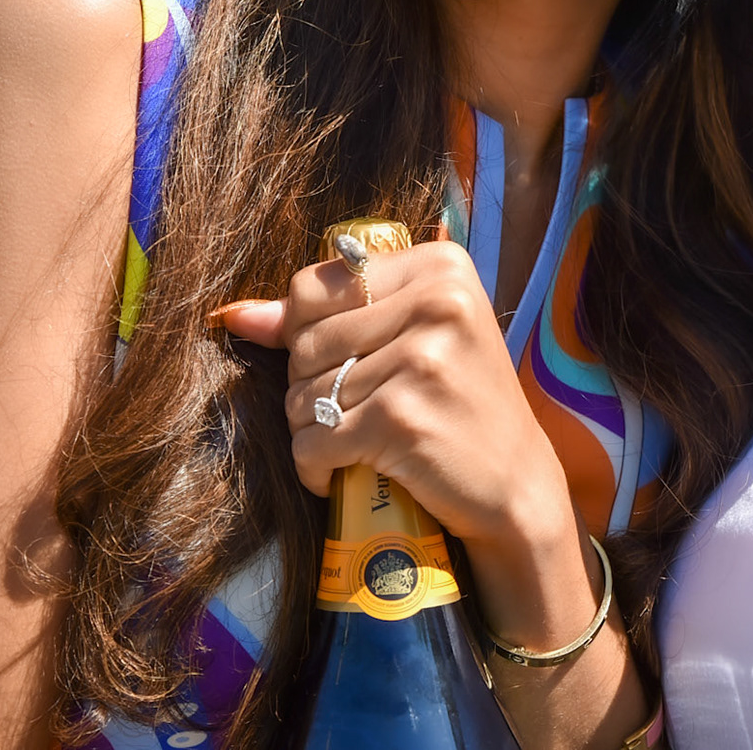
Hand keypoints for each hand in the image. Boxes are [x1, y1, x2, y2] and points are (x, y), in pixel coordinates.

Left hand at [213, 241, 571, 557]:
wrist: (516, 485)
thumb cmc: (457, 404)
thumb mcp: (409, 338)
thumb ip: (327, 318)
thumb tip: (236, 314)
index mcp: (439, 266)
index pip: (314, 284)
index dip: (308, 333)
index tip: (346, 364)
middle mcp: (435, 301)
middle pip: (303, 341)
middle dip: (309, 386)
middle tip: (353, 411)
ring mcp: (421, 358)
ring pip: (302, 394)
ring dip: (312, 431)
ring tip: (354, 442)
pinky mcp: (402, 416)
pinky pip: (312, 441)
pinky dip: (316, 468)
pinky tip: (343, 474)